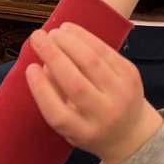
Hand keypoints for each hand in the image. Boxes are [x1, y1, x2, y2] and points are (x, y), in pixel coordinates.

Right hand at [26, 24, 161, 163]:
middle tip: (37, 37)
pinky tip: (70, 30)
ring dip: (69, 42)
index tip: (30, 68)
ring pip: (92, 62)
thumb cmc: (92, 127)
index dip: (42, 90)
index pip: (59, 115)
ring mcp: (121, 94)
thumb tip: (44, 65)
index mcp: (84, 133)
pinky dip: (85, 37)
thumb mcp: (71, 127)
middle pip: (76, 84)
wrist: (132, 132)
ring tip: (53, 32)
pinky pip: (105, 51)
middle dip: (53, 56)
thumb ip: (56, 99)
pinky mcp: (131, 74)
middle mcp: (104, 115)